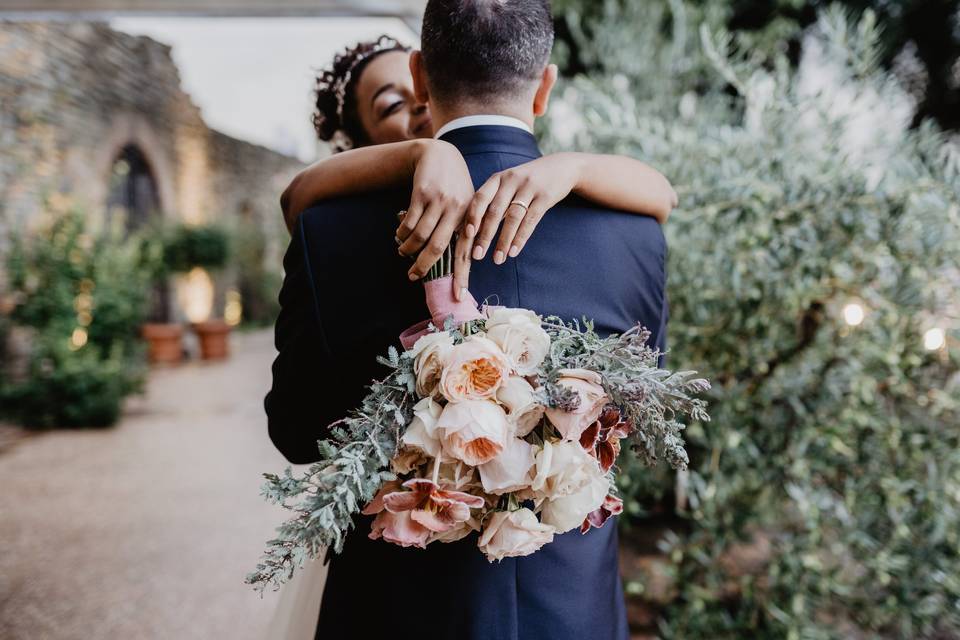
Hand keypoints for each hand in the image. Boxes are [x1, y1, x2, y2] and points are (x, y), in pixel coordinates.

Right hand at [395, 139, 473, 280]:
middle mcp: (457, 210)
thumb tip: (459, 261)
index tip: (457, 295)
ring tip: (402, 252)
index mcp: (470, 218)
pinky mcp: (422, 193)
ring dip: (407, 248)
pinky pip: (409, 221)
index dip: (462, 275)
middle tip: (412, 277)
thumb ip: (464, 229)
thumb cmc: (454, 186)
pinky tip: (400, 234)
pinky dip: (402, 232)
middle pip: (438, 247)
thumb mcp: (466, 205)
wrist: (440, 154)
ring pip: (419, 235)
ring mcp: (439, 201)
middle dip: (424, 265)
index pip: (466, 251)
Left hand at [466, 153, 582, 264]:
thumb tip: (472, 230)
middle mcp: (512, 180)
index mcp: (498, 178)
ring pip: (513, 218)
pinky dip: (521, 238)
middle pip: (495, 211)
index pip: (480, 197)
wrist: (560, 167)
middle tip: (477, 255)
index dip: (473, 216)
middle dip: (485, 235)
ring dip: (503, 241)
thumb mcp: (508, 185)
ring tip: (498, 259)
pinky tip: (514, 251)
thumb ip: (493, 202)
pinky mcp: (545, 197)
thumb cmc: (527, 182)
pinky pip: (531, 220)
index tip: (467, 235)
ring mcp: (529, 188)